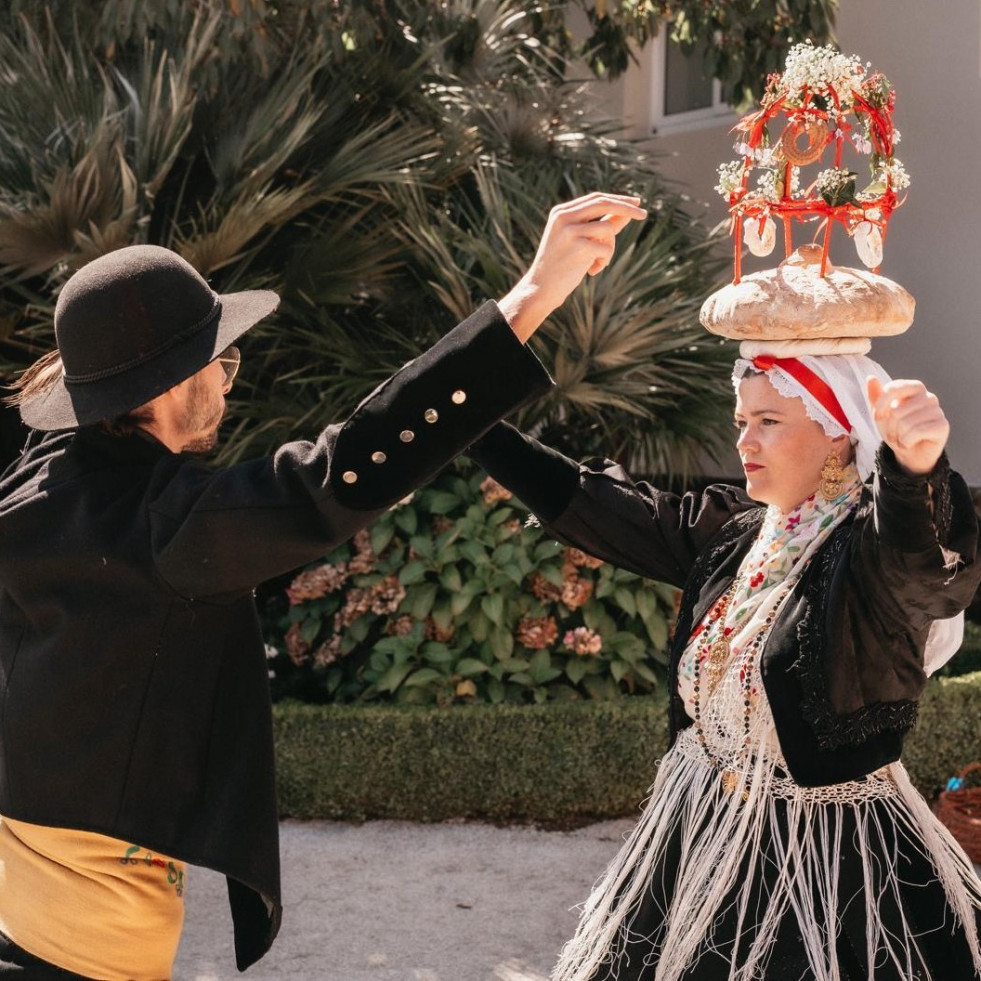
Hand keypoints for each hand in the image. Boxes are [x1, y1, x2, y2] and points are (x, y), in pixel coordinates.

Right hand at [498, 192, 646, 341]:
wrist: (541, 289)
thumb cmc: (562, 266)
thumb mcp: (581, 241)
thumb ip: (602, 225)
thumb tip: (626, 212)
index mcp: (561, 212)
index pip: (596, 198)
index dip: (618, 199)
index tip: (636, 202)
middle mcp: (563, 216)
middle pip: (604, 203)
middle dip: (627, 209)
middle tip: (644, 215)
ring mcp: (569, 230)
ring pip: (608, 229)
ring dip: (610, 248)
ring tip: (598, 263)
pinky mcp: (577, 246)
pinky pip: (606, 248)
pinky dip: (605, 261)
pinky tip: (591, 271)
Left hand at [867, 376, 948, 474]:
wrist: (909, 453)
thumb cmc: (896, 430)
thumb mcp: (881, 414)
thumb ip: (876, 396)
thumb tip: (870, 378)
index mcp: (914, 388)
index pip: (894, 388)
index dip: (881, 404)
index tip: (877, 417)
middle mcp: (928, 397)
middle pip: (897, 410)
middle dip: (889, 427)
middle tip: (893, 434)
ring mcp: (937, 411)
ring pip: (906, 423)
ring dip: (898, 436)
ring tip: (901, 439)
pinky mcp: (943, 425)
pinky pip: (917, 432)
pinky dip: (906, 442)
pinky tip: (909, 443)